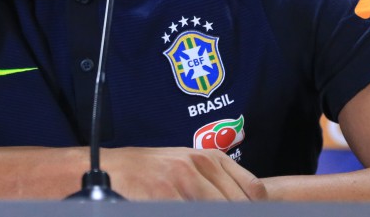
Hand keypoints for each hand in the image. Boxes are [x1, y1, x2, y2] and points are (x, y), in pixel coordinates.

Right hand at [101, 147, 266, 200]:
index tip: (255, 214)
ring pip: (219, 209)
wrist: (113, 169)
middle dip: (236, 214)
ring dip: (217, 214)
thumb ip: (216, 181)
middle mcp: (200, 166)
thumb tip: (247, 204)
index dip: (256, 208)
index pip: (253, 190)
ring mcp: (183, 182)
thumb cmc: (150, 171)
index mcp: (210, 158)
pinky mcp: (165, 197)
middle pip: (238, 205)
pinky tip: (184, 212)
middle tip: (228, 214)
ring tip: (194, 210)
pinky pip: (194, 212)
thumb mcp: (188, 166)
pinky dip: (193, 214)